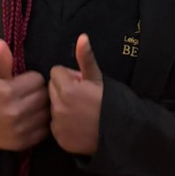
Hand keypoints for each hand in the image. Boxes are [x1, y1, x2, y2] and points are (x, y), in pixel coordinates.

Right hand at [0, 39, 49, 150]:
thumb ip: (2, 61)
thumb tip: (0, 42)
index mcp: (7, 91)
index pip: (37, 79)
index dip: (32, 78)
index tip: (25, 81)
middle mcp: (15, 111)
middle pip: (44, 95)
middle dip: (39, 92)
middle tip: (30, 93)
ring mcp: (20, 128)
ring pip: (47, 112)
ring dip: (42, 108)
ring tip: (33, 106)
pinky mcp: (23, 142)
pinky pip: (45, 130)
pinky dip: (42, 124)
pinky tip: (33, 119)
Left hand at [49, 34, 103, 155]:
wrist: (122, 134)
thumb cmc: (111, 102)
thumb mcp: (98, 78)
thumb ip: (86, 58)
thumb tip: (82, 36)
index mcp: (67, 89)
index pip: (56, 72)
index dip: (69, 76)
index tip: (82, 83)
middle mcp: (58, 106)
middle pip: (52, 88)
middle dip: (63, 89)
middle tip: (82, 96)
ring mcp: (58, 124)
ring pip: (52, 106)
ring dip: (62, 105)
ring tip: (80, 111)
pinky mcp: (59, 139)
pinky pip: (54, 124)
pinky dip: (63, 123)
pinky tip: (77, 125)